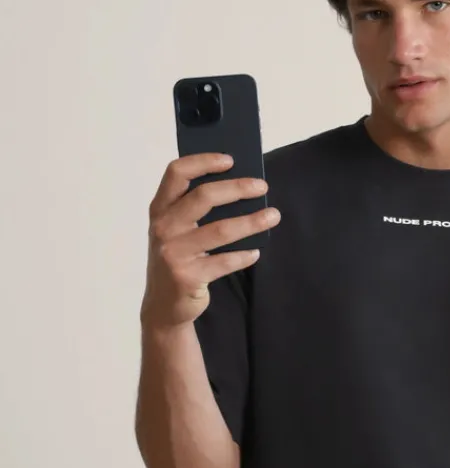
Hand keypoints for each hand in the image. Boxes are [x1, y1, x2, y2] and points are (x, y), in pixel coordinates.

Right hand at [140, 152, 279, 329]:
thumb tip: (239, 186)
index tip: (231, 160)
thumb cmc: (176, 259)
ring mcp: (173, 253)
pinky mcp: (187, 277)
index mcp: (159, 209)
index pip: (177, 173)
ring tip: (273, 216)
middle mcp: (162, 227)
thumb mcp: (175, 231)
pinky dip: (244, 256)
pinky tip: (255, 252)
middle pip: (204, 197)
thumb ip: (193, 209)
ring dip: (251, 222)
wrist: (162, 307)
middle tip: (262, 187)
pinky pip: (224, 261)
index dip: (204, 161)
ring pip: (220, 229)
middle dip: (238, 188)